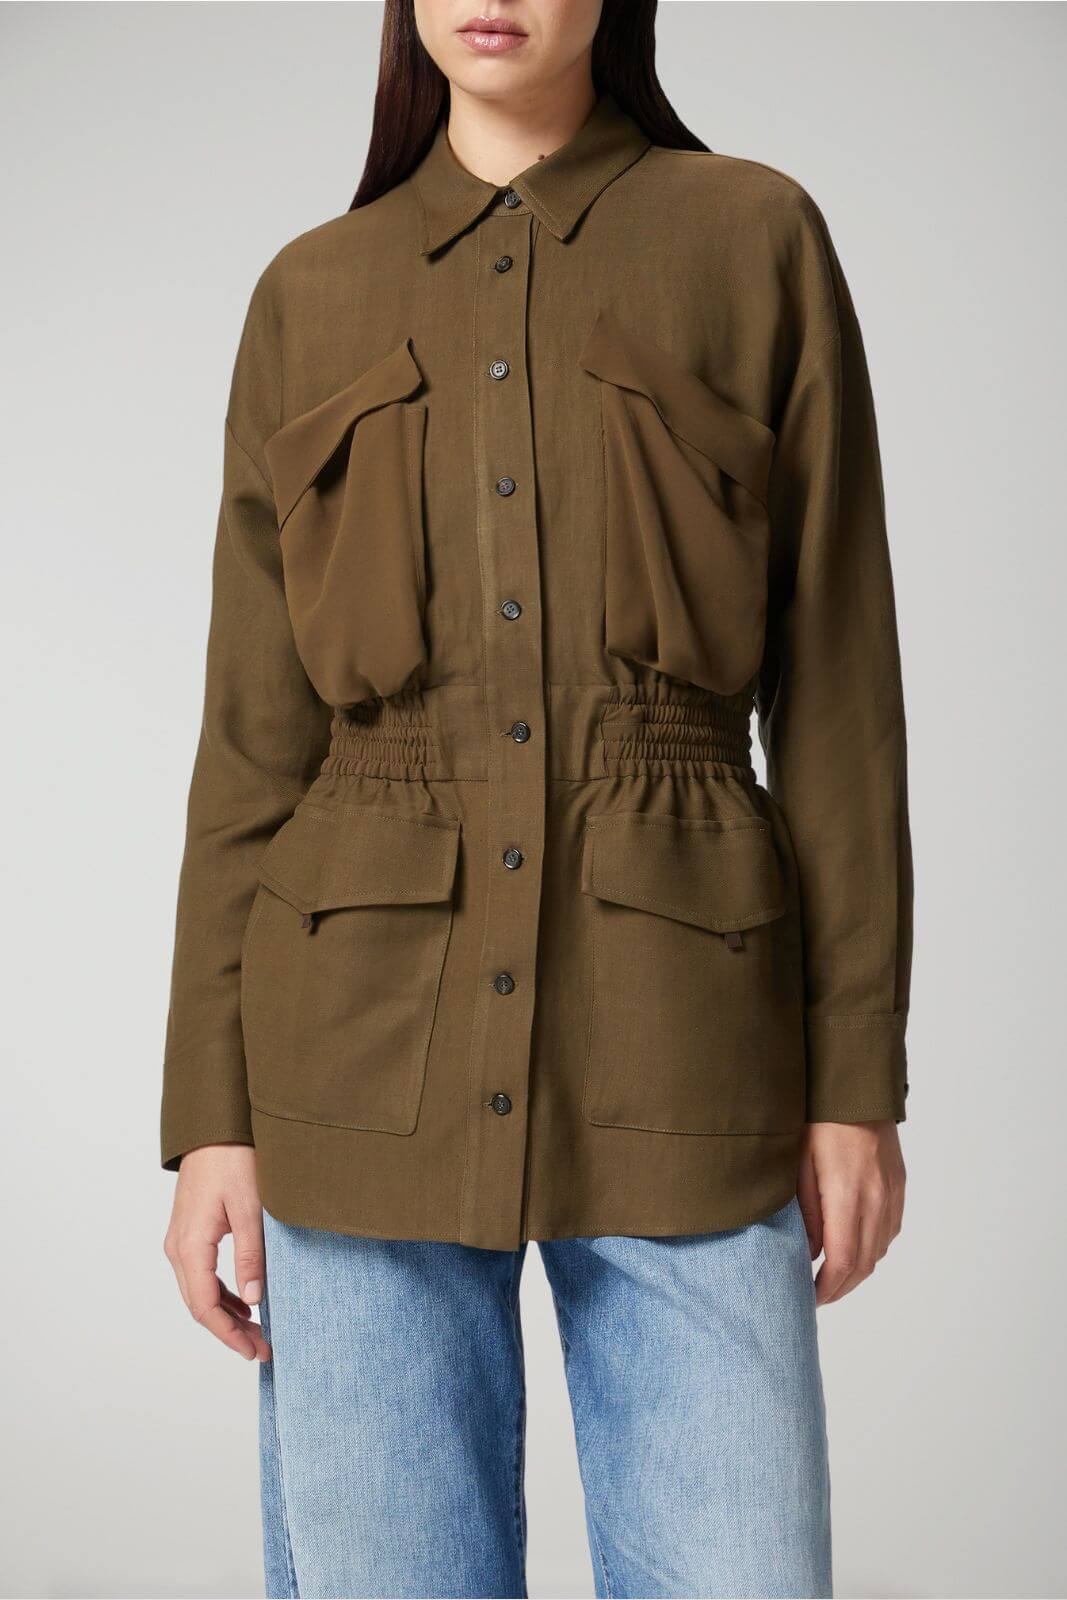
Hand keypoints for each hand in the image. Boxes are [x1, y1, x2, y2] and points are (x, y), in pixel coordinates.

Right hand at [164, 1144, 270, 1360]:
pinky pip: (201, 1275)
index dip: (229, 1335)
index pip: (205, 1307)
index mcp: (190, 1247)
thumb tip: (255, 1302)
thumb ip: (251, 1256)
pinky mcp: (189, 1232)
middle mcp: (178, 1248)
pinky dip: (222, 1294)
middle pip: (200, 1305)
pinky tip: (245, 1303)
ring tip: (258, 1331)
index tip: (255, 1351)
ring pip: (199, 1292)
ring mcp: (180, 1240)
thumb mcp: (251, 1209)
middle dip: (230, 1331)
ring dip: (227, 1315)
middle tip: (263, 1348)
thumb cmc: (233, 1160)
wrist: (214, 1128)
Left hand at [797, 1121, 905, 1305]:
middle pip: (863, 1264)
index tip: (809, 1297)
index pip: (841, 1261)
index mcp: (847, 1197)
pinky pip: (889, 1230)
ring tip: (833, 1277)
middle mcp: (876, 1201)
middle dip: (840, 1288)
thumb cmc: (819, 1122)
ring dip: (857, 1272)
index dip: (826, 1288)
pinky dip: (873, 1249)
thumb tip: (811, 1252)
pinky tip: (856, 1248)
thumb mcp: (799, 1166)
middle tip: (818, 1296)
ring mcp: (891, 1194)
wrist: (856, 1090)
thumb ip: (806, 1213)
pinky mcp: (898, 1186)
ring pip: (878, 1251)